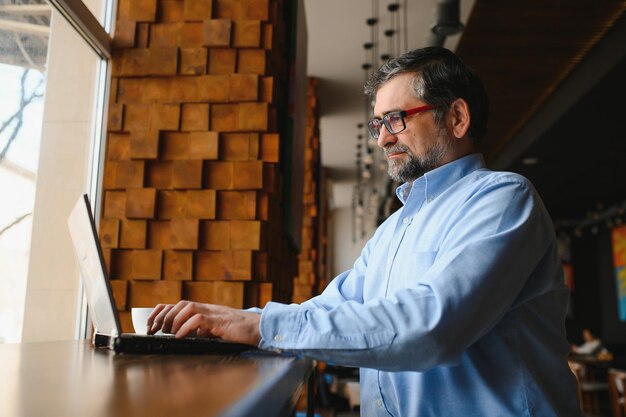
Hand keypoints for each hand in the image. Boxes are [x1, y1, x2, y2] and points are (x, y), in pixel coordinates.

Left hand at [146, 300, 260, 345]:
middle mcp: (207, 308)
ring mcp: (214, 313)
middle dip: (163, 317)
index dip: (161, 311)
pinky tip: (180, 336)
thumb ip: (202, 329)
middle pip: (179, 304)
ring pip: (187, 307)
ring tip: (167, 333)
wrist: (259, 329)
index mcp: (205, 310)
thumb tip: (188, 334)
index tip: (150, 324)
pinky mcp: (220, 321)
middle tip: (155, 331)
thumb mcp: (215, 329)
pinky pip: (198, 319)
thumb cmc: (239, 331)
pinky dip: (186, 327)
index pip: (178, 304)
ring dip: (173, 320)